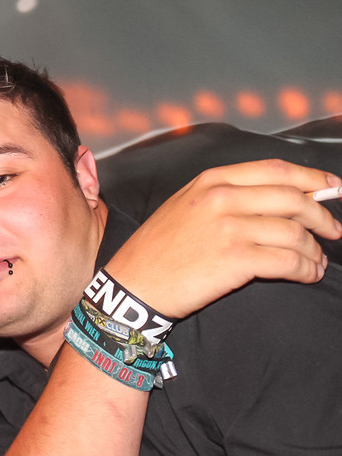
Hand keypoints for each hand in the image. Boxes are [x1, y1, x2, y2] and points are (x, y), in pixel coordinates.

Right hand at [105, 159, 341, 318]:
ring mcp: (230, 228)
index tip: (332, 189)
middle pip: (293, 199)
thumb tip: (276, 201)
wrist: (133, 285)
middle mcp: (222, 198)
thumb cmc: (156, 252)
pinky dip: (305, 269)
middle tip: (333, 230)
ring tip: (316, 262)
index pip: (276, 170)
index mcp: (211, 181)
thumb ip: (225, 197)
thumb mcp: (183, 207)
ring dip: (314, 250)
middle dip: (322, 216)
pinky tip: (306, 274)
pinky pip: (287, 260)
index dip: (312, 179)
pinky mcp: (236, 259)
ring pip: (295, 233)